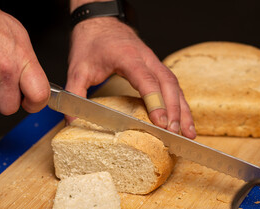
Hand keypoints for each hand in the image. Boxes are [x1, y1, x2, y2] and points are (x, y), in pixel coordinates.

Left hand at [66, 17, 195, 138]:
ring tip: (188, 132)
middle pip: (168, 84)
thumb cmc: (91, 43)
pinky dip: (179, 102)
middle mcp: (145, 58)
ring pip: (175, 85)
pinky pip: (172, 85)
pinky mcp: (155, 66)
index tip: (160, 122)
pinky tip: (183, 118)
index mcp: (127, 57)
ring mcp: (153, 61)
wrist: (99, 23)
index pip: (146, 80)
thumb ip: (74, 92)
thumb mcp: (78, 68)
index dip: (155, 101)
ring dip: (183, 109)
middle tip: (175, 133)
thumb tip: (71, 119)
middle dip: (175, 110)